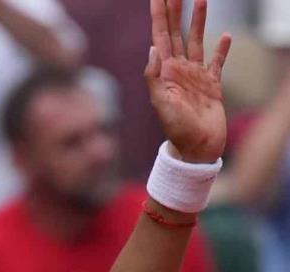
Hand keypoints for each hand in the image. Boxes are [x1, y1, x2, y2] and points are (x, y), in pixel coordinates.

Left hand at [146, 0, 231, 162]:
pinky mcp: (212, 85)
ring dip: (198, 20)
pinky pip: (217, 62)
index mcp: (165, 72)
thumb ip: (154, 77)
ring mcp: (196, 76)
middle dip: (175, 10)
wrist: (196, 149)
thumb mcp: (161, 104)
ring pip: (196, 41)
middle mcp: (179, 70)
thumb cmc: (177, 130)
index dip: (159, 16)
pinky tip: (226, 35)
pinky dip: (222, 49)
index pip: (160, 36)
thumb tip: (153, 48)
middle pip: (177, 32)